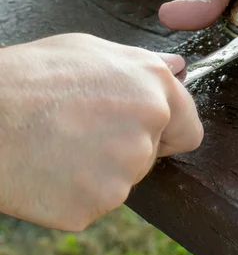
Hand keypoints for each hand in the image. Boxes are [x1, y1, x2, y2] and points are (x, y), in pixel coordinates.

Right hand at [0, 34, 201, 230]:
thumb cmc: (31, 76)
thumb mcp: (91, 49)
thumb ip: (142, 63)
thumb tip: (178, 68)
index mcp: (154, 89)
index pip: (189, 129)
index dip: (169, 132)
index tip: (150, 132)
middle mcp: (147, 129)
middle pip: (151, 155)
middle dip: (126, 147)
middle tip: (83, 129)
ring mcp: (123, 172)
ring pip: (122, 180)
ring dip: (100, 170)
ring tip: (62, 144)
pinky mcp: (95, 204)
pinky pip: (95, 202)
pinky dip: (76, 192)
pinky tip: (51, 167)